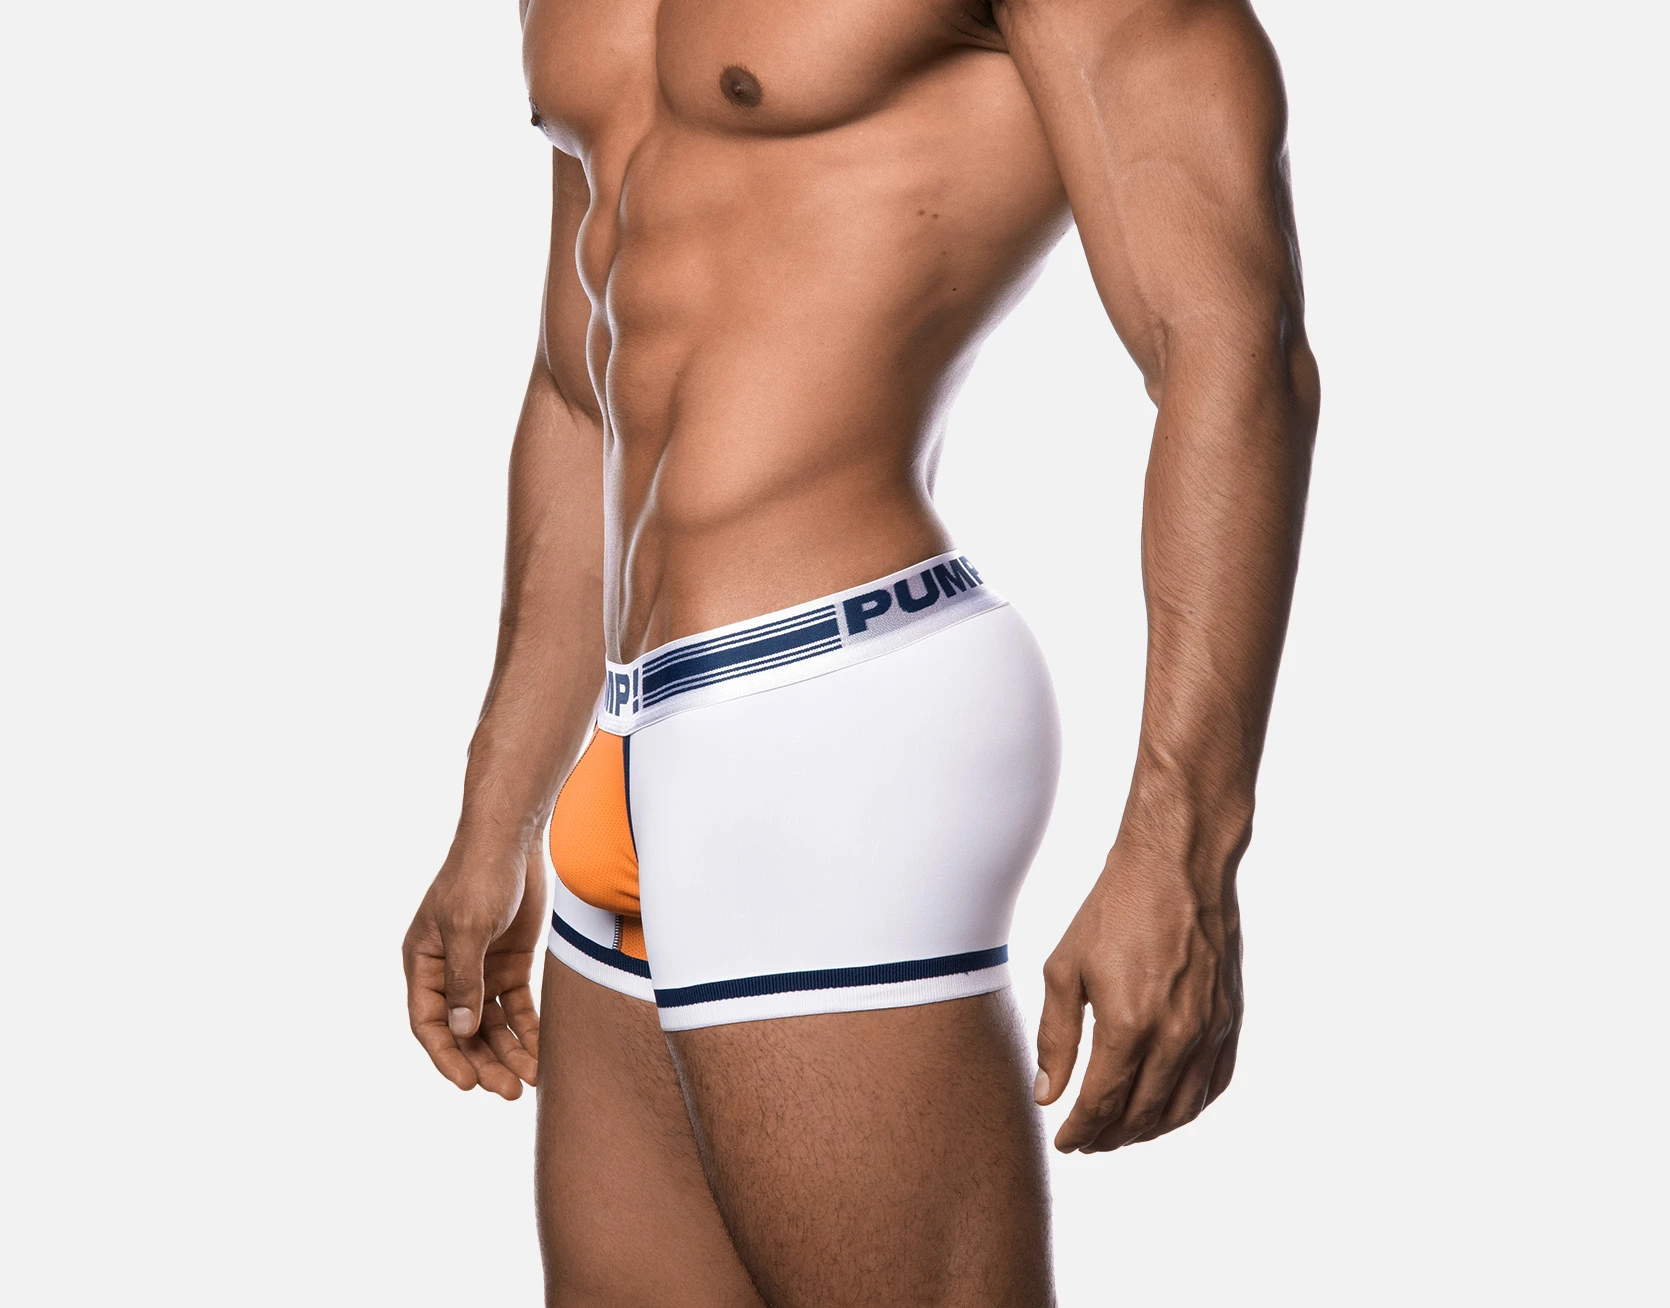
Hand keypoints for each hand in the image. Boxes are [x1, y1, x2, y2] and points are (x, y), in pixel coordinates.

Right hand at [402, 843, 545, 1098]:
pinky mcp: (512, 964)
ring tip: (531, 1080)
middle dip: (485, 1062)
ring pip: (493, 1025)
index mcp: (424, 963)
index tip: (469, 1084)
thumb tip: (462, 1031)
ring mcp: (482, 969)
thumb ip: (464, 981)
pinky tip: (543, 1052)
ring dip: (510, 1053)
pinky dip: (529, 1030)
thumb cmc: (479, 876)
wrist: (514, 841)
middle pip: (464, 1031)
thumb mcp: (468, 928)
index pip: (428, 1022)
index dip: (446, 1056)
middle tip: (510, 1091)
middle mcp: (450, 972)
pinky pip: (517, 1007)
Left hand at [1034, 843, 1242, 1150]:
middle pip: (1142, 1115)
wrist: (1176, 866)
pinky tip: (1167, 1106)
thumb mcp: (1065, 968)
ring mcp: (1210, 1029)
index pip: (1103, 1103)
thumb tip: (1047, 1093)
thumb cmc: (1113, 909)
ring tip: (1122, 1131)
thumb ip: (1056, 1037)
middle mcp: (1176, 1036)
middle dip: (1110, 1137)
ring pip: (1182, 1108)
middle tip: (1088, 1140)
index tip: (1064, 1141)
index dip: (1080, 1130)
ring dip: (1150, 1130)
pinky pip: (1215, 1083)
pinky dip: (1189, 1106)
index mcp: (1129, 1024)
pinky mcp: (1230, 1018)